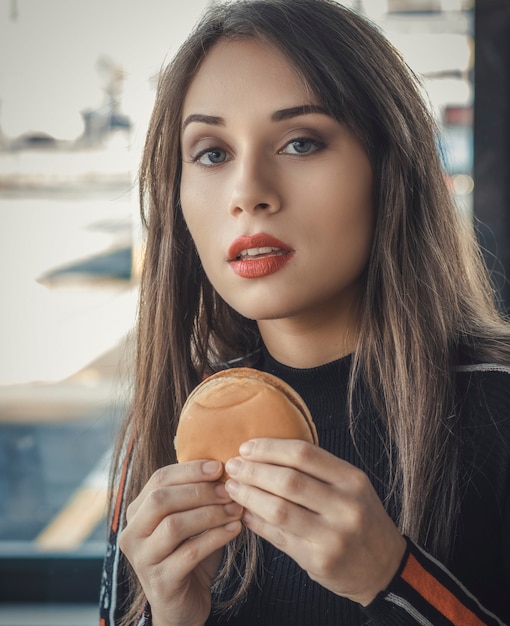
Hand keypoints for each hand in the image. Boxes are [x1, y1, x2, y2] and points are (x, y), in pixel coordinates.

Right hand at [119, 460, 242, 625]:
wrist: (183, 604)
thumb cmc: (189, 553)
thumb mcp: (190, 520)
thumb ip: (198, 495)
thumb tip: (226, 465)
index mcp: (137, 512)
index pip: (158, 479)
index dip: (189, 470)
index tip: (219, 466)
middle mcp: (132, 534)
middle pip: (161, 500)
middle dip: (200, 491)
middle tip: (229, 489)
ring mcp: (143, 559)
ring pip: (175, 525)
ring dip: (210, 513)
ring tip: (236, 509)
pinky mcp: (160, 582)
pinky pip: (190, 552)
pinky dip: (216, 537)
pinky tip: (236, 529)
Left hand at [224, 439, 405, 605]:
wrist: (384, 567)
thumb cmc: (359, 518)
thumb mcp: (350, 487)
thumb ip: (316, 471)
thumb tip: (263, 455)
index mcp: (352, 479)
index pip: (303, 454)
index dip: (270, 448)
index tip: (247, 447)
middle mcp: (345, 506)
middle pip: (288, 480)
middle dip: (253, 471)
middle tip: (233, 466)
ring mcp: (333, 536)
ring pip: (279, 509)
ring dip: (249, 496)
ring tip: (232, 488)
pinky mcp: (319, 560)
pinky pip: (278, 536)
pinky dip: (256, 523)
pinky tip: (244, 514)